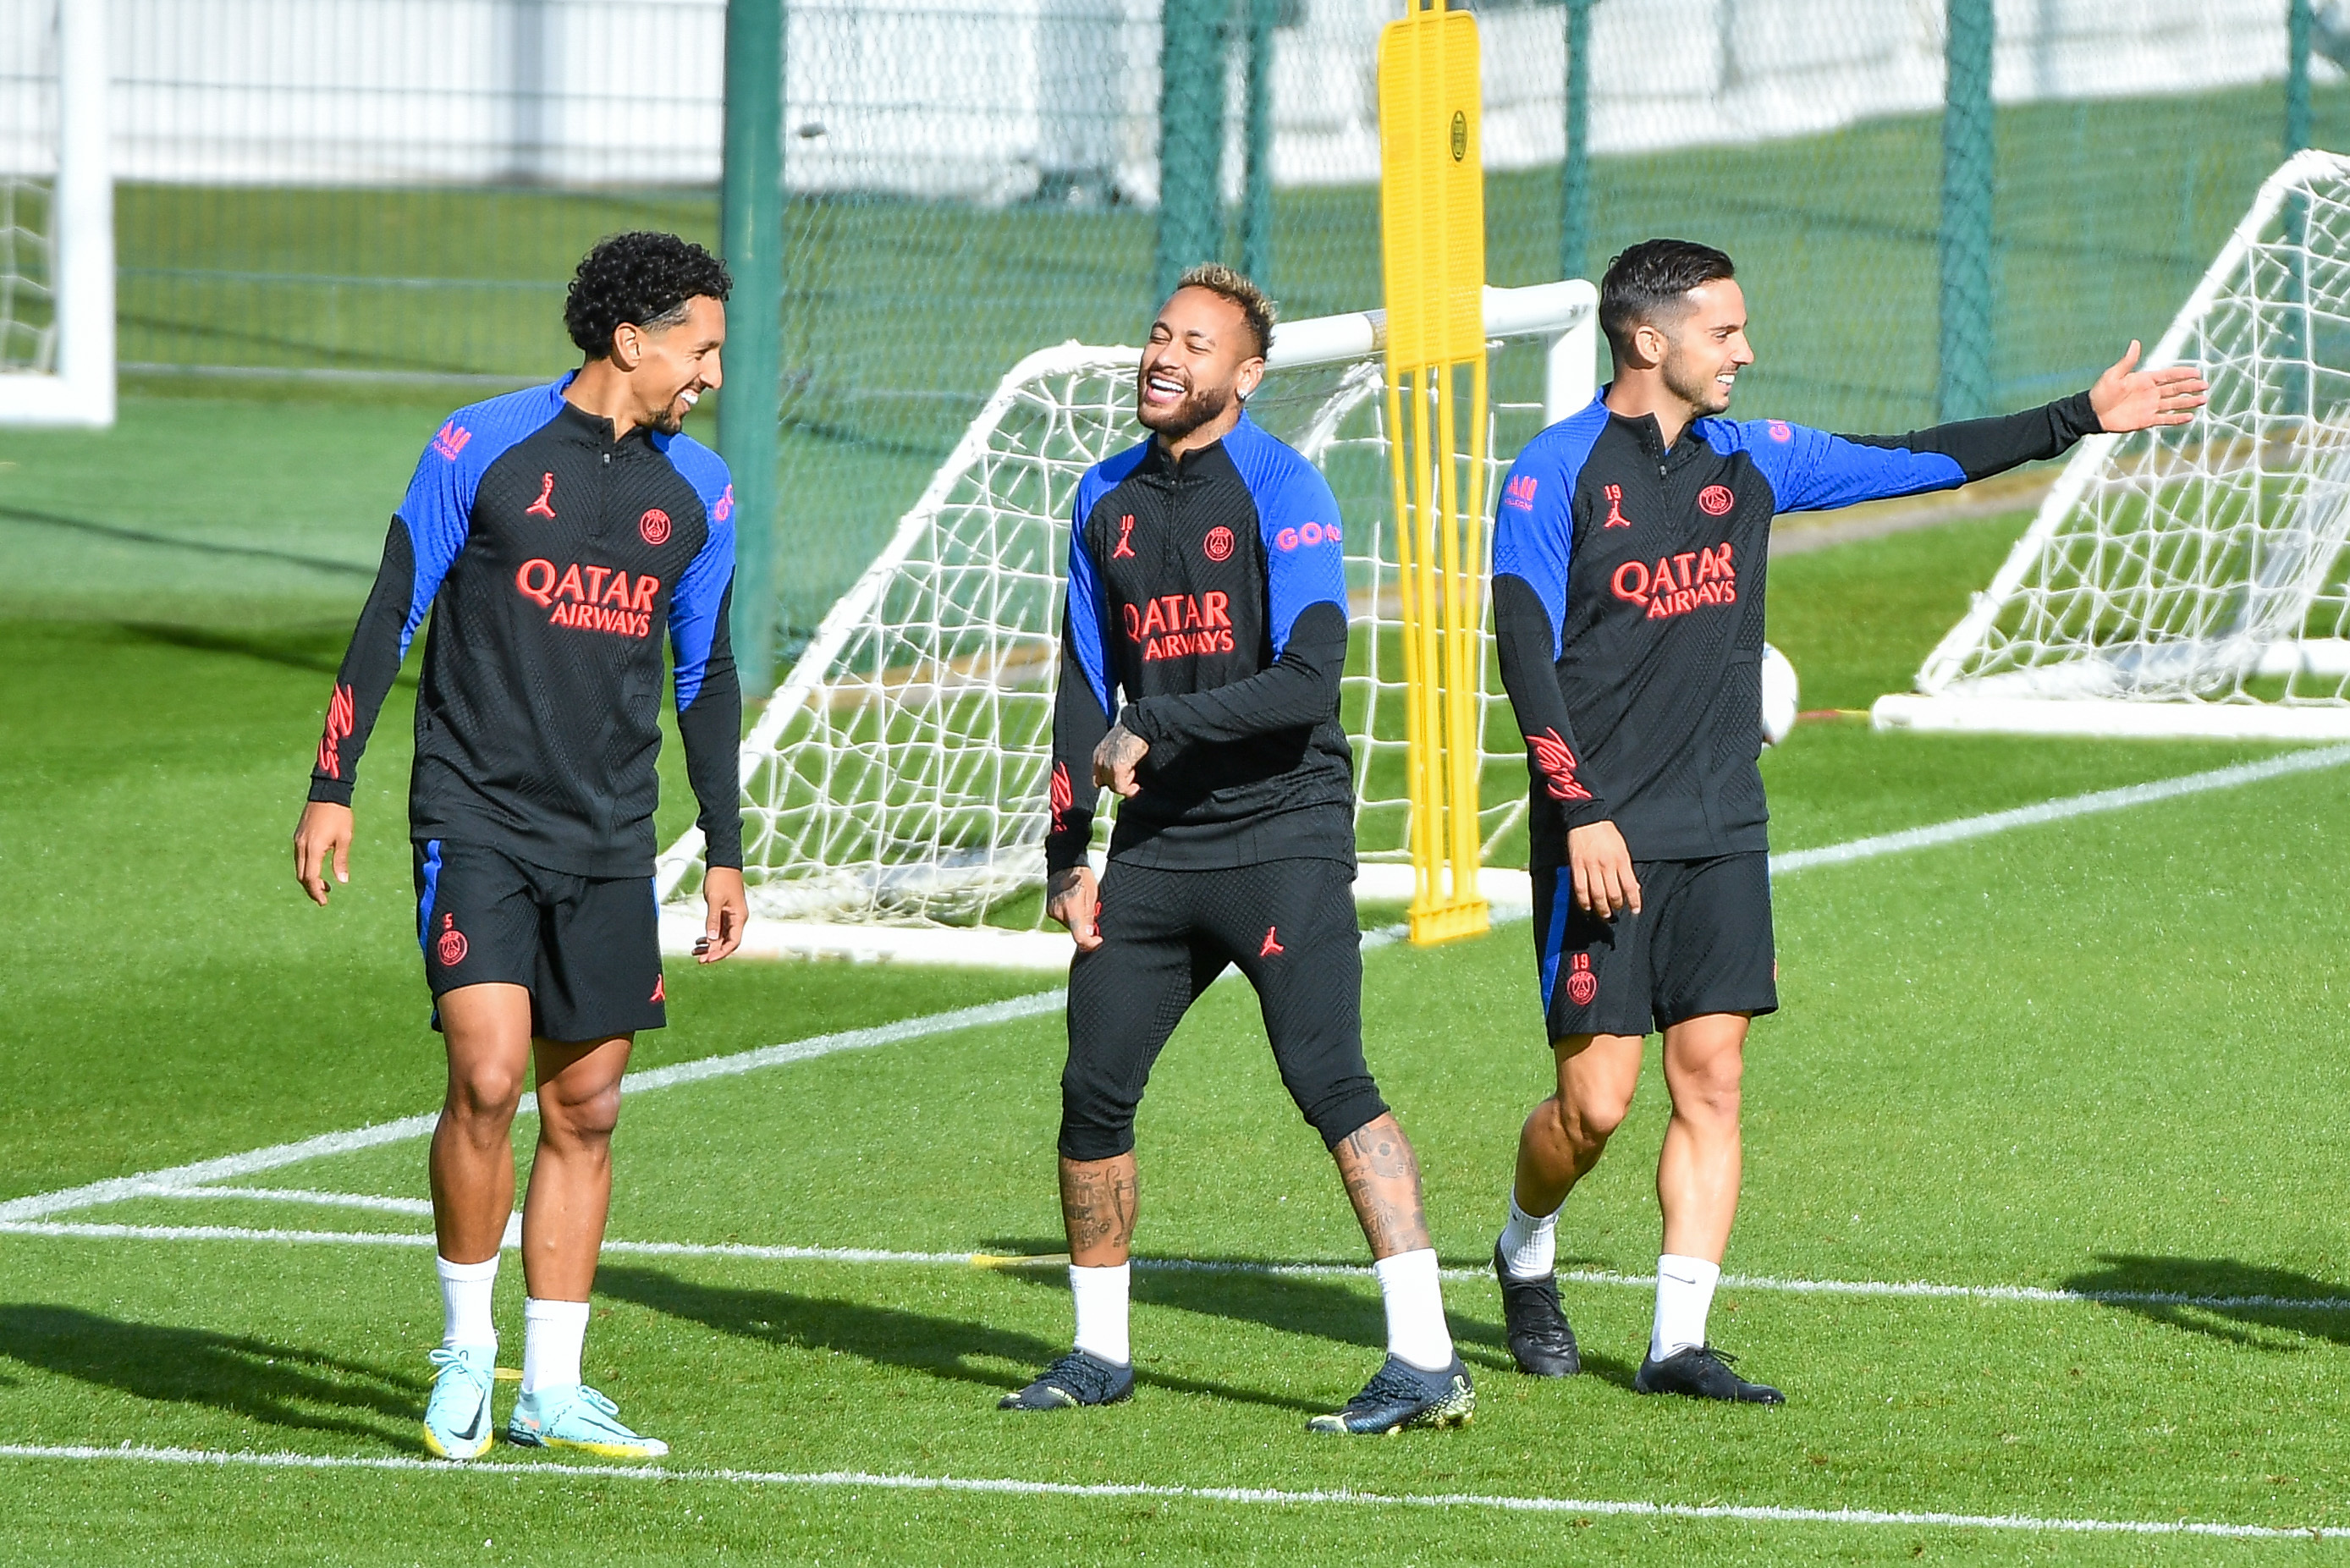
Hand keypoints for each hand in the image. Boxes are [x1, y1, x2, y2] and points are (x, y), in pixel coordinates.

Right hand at [293, 801, 353, 906]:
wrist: (327, 793)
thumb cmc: (339, 815)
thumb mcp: (345, 838)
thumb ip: (341, 860)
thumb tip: (342, 881)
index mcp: (313, 849)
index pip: (311, 878)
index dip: (316, 892)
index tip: (324, 902)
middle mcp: (301, 846)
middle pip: (302, 876)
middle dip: (311, 889)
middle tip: (324, 898)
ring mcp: (298, 841)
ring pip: (299, 867)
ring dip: (309, 879)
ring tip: (324, 885)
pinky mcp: (298, 836)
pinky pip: (299, 858)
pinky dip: (307, 868)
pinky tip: (318, 869)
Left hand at [696, 865, 746, 961]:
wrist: (722, 864)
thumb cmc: (721, 879)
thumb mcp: (715, 900)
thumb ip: (713, 920)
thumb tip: (712, 939)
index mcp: (739, 917)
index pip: (733, 942)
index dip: (720, 953)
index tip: (708, 959)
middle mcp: (737, 919)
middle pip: (727, 942)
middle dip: (713, 952)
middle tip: (699, 959)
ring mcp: (731, 916)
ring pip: (722, 937)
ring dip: (710, 946)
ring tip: (695, 952)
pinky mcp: (725, 913)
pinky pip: (719, 930)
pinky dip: (709, 936)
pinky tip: (699, 941)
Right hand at [1047, 866, 1102, 951]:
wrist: (1064, 864)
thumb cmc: (1081, 876)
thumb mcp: (1092, 894)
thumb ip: (1089, 916)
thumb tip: (1089, 935)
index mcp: (1072, 906)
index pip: (1079, 935)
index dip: (1090, 943)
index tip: (1098, 940)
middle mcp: (1059, 911)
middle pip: (1075, 931)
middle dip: (1086, 928)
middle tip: (1094, 914)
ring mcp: (1052, 912)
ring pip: (1070, 926)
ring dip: (1079, 922)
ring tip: (1084, 906)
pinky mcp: (1050, 912)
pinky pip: (1064, 920)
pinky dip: (1072, 917)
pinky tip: (1076, 905)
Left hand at [1092, 723, 1147, 797]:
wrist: (1140, 726)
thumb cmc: (1134, 732)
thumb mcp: (1119, 746)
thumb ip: (1116, 758)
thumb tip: (1125, 771)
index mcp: (1099, 753)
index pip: (1098, 777)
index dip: (1110, 781)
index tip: (1123, 781)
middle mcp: (1099, 760)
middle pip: (1105, 783)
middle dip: (1119, 783)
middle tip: (1132, 779)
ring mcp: (1107, 765)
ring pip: (1113, 787)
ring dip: (1126, 785)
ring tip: (1135, 775)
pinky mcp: (1116, 769)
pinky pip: (1121, 788)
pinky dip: (1129, 790)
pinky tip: (1136, 786)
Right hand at [1566, 819, 1640, 918]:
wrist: (1587, 819)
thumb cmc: (1607, 833)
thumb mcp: (1622, 848)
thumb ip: (1626, 869)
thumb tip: (1633, 887)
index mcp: (1621, 860)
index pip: (1630, 886)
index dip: (1633, 901)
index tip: (1635, 910)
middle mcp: (1607, 865)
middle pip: (1613, 893)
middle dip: (1616, 906)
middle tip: (1616, 912)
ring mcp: (1591, 866)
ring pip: (1597, 894)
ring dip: (1601, 908)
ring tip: (1604, 914)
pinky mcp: (1577, 866)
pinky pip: (1580, 888)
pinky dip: (1584, 900)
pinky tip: (1587, 907)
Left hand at [2089, 341, 2207, 432]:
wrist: (2092, 413)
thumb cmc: (2101, 392)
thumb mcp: (2114, 375)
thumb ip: (2128, 361)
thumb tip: (2135, 342)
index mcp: (2145, 380)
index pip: (2168, 375)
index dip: (2182, 373)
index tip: (2197, 372)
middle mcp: (2150, 393)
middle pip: (2175, 389)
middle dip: (2190, 387)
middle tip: (2205, 385)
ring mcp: (2149, 407)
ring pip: (2174, 404)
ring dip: (2188, 402)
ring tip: (2203, 400)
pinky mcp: (2146, 420)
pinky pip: (2164, 419)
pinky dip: (2176, 418)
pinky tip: (2189, 416)